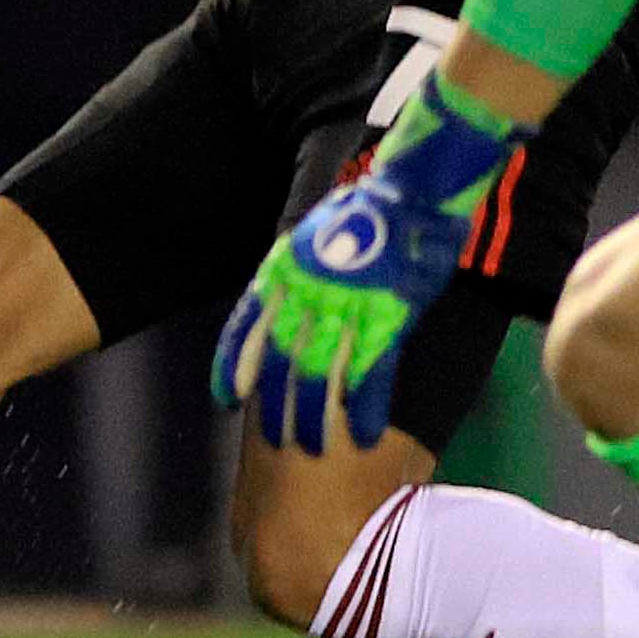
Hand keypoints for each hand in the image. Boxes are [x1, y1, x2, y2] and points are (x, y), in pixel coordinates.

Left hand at [211, 74, 527, 451]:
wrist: (411, 189)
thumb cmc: (365, 210)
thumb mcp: (312, 234)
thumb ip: (296, 274)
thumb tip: (280, 308)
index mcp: (285, 270)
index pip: (248, 326)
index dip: (235, 366)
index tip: (227, 398)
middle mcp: (307, 292)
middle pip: (281, 361)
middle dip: (276, 406)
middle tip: (275, 440)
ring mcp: (347, 307)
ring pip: (319, 375)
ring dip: (312, 417)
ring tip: (309, 448)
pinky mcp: (386, 318)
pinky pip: (370, 372)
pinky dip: (364, 407)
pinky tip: (360, 435)